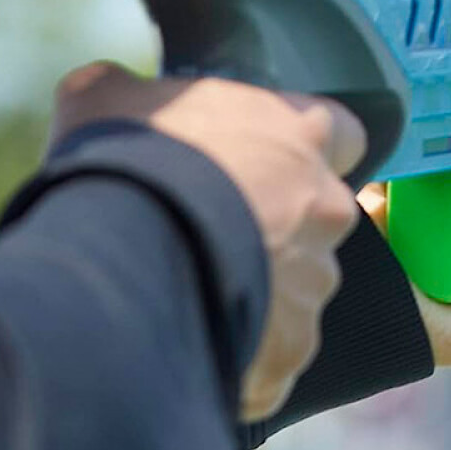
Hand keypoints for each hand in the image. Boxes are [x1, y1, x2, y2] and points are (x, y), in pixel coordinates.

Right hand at [50, 63, 364, 419]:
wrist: (123, 258)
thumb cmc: (128, 158)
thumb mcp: (106, 96)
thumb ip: (131, 93)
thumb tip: (109, 92)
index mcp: (300, 133)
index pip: (344, 133)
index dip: (306, 147)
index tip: (267, 158)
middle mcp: (326, 208)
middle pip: (319, 218)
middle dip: (279, 228)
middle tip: (214, 233)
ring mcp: (315, 285)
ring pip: (298, 291)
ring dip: (260, 292)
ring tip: (192, 294)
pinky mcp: (291, 352)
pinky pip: (272, 358)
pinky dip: (240, 356)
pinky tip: (189, 344)